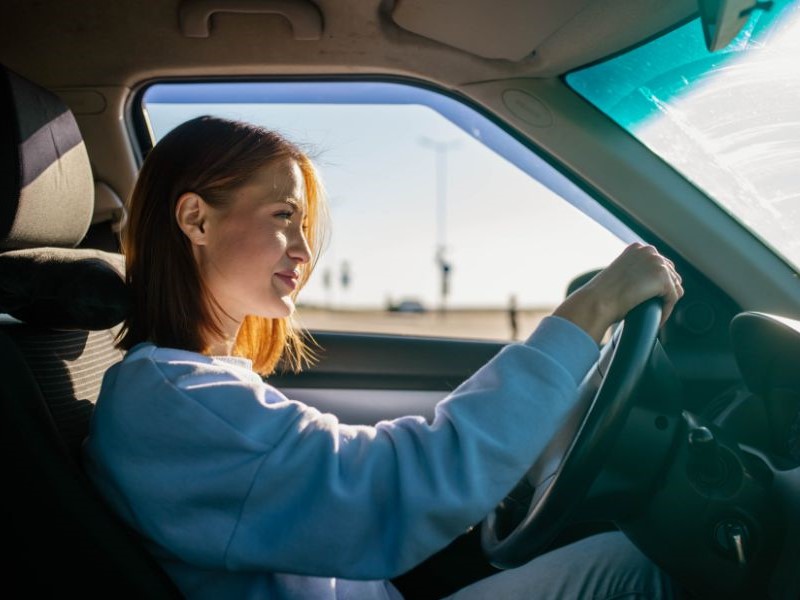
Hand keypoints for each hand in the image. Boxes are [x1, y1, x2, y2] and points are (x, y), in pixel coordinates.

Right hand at [553, 242, 683, 343]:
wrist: (598, 300)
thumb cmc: (602, 294)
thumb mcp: (620, 275)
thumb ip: (635, 273)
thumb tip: (646, 283)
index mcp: (638, 248)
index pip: (660, 265)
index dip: (658, 284)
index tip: (654, 298)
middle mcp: (649, 251)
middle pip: (671, 274)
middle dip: (665, 292)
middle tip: (657, 307)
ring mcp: (657, 263)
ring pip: (674, 287)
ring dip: (666, 302)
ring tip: (657, 315)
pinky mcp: (662, 278)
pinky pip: (672, 298)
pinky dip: (666, 311)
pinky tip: (657, 320)